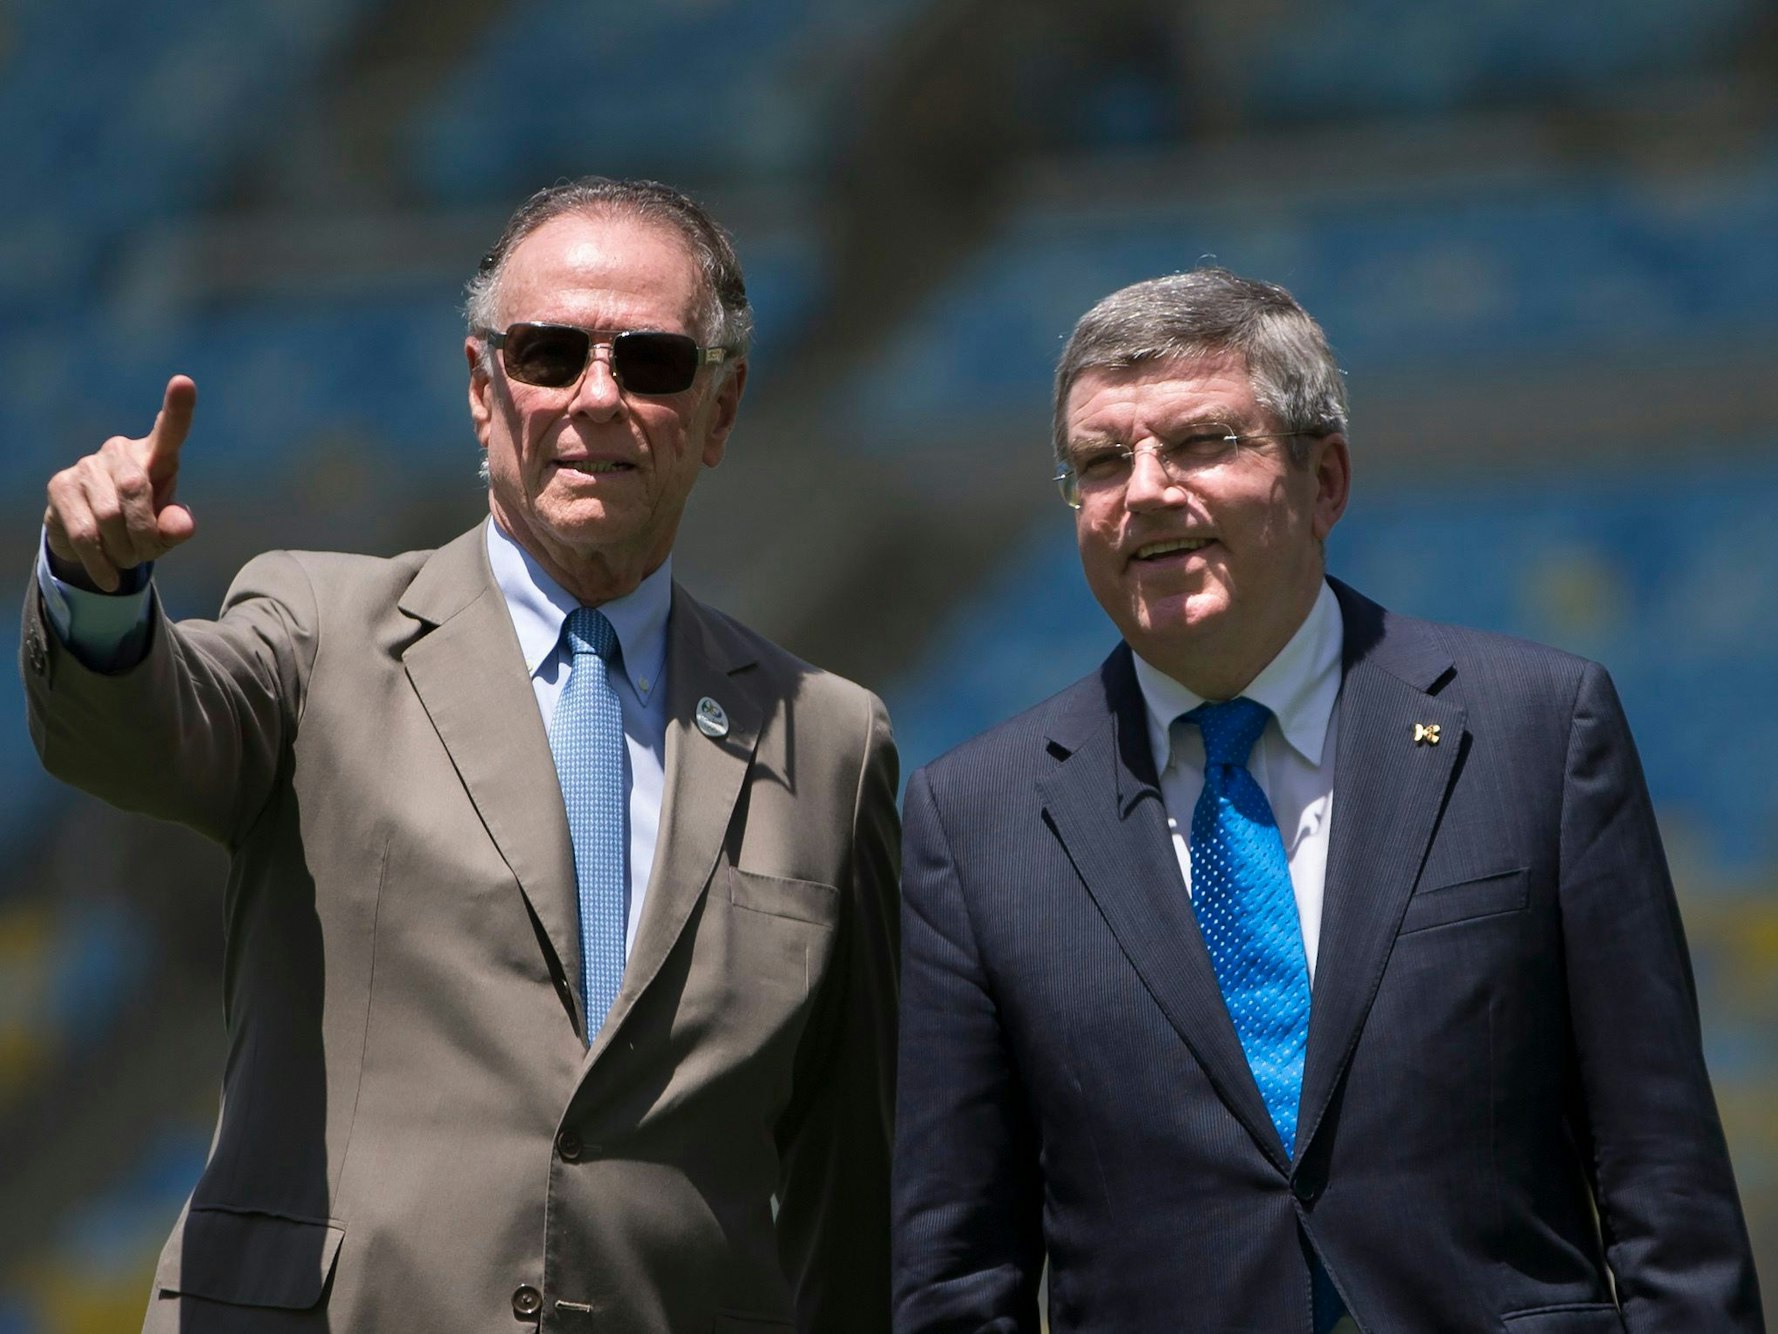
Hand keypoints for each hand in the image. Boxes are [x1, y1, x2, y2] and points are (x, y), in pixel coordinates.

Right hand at [45, 376, 197, 591]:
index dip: (178, 408)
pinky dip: (102, 563)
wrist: (93, 536)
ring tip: (128, 561)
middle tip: (147, 555)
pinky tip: (109, 578)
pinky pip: (84, 533)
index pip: (170, 430)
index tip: (184, 382)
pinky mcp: (60, 487)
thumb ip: (177, 526)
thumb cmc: (141, 524)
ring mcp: (86, 466)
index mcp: (156, 455)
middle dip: (145, 533)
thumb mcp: (166, 530)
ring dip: (125, 551)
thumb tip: (182, 526)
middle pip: (136, 490)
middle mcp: (119, 451)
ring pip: (109, 516)